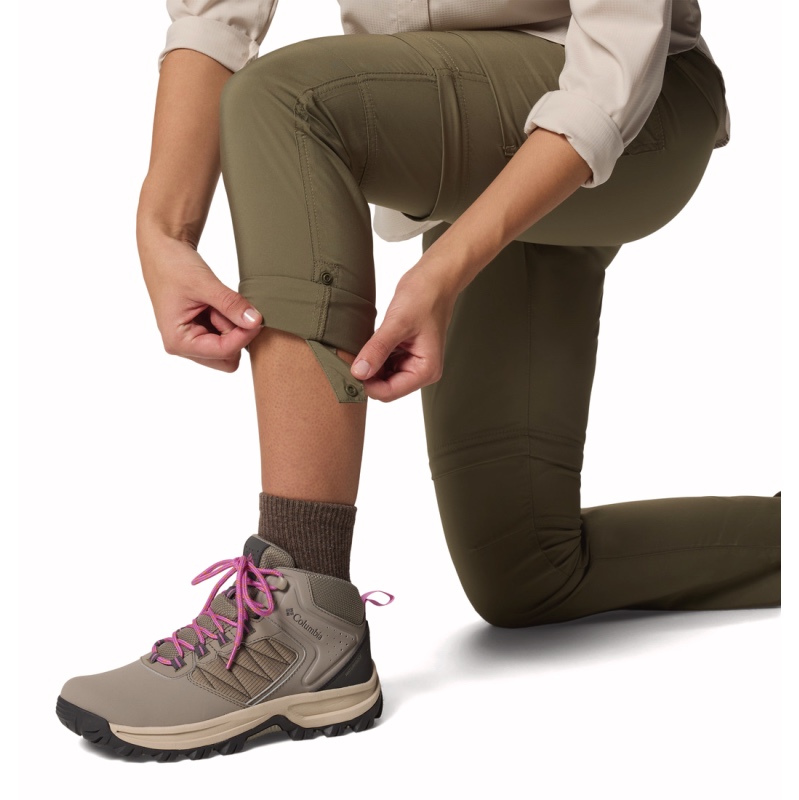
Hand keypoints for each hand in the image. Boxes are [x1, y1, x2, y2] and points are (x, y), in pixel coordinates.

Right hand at [139, 232, 262, 371]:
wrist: (163, 250)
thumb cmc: (174, 265)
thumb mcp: (205, 284)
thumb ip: (231, 305)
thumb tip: (255, 321)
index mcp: (178, 341)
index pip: (223, 351)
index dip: (244, 336)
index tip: (257, 318)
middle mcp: (183, 346)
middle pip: (227, 358)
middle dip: (235, 335)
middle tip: (230, 307)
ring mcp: (191, 340)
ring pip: (228, 349)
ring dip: (232, 327)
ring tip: (218, 303)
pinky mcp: (199, 332)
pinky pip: (224, 337)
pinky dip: (228, 322)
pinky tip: (218, 305)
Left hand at [350, 263, 456, 401]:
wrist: (435, 277)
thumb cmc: (425, 296)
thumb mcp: (397, 323)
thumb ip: (377, 349)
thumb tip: (359, 372)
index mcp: (425, 370)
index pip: (389, 392)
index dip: (367, 384)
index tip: (349, 368)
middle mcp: (420, 371)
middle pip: (384, 387)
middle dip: (367, 375)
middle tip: (350, 355)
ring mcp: (412, 362)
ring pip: (381, 376)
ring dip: (368, 364)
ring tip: (362, 344)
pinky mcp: (403, 353)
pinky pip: (382, 362)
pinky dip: (372, 355)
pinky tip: (368, 341)